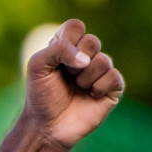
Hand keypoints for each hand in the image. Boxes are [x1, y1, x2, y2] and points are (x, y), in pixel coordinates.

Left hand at [23, 18, 123, 148]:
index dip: (68, 40)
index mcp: (67, 46)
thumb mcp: (38, 65)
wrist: (48, 125)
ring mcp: (100, 72)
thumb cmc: (41, 95)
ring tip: (77, 87)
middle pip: (92, 41)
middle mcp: (86, 56)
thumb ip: (58, 49)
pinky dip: (98, 86)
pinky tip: (90, 95)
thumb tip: (86, 59)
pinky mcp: (113, 88)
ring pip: (104, 60)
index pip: (76, 26)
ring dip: (85, 77)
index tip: (57, 59)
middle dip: (76, 61)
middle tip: (67, 75)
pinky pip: (114, 76)